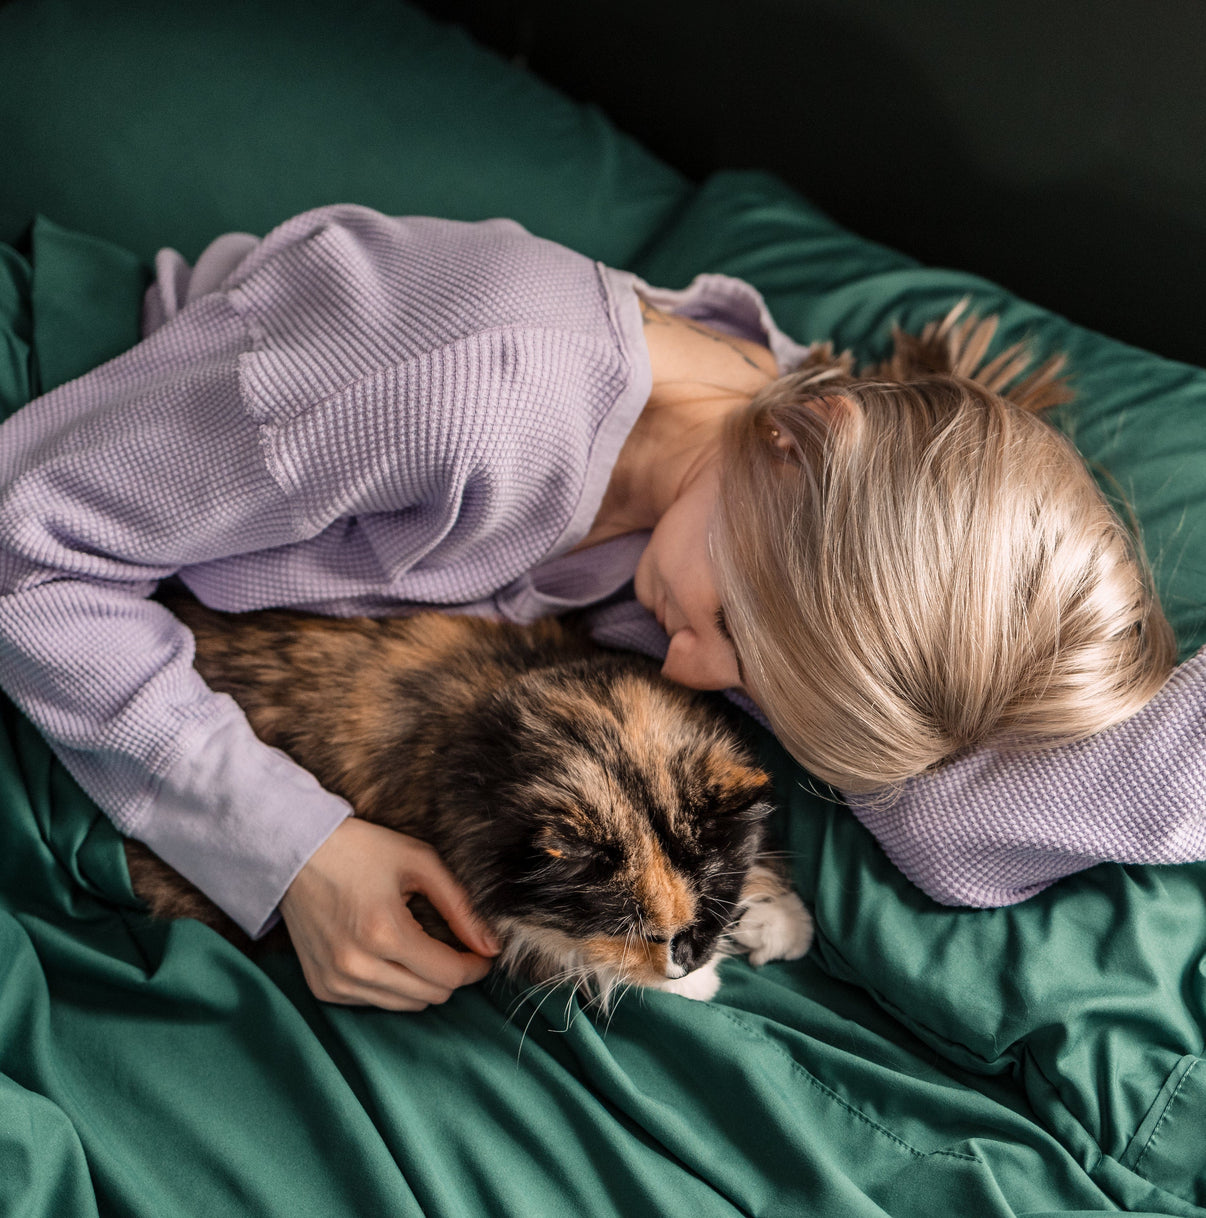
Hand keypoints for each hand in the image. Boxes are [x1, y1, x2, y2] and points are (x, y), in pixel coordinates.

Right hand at [279, 818, 499, 1010]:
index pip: (449, 975)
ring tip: (422, 947)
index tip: (484, 953)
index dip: (475, 967)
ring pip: (405, 1005)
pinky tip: (388, 953)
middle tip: (456, 947)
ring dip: (423, 982)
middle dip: (452, 974)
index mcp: (383, 933)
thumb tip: (492, 946)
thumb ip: (460, 906)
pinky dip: (392, 985)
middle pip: (431, 996)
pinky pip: (375, 1002)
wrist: (295, 852)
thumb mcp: (419, 862)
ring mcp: (336, 982)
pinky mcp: (322, 988)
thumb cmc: (362, 849)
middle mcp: (356, 966)